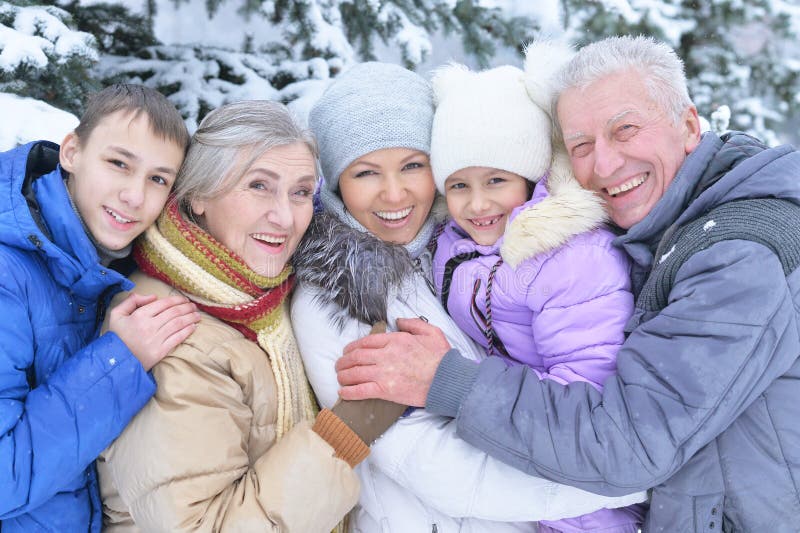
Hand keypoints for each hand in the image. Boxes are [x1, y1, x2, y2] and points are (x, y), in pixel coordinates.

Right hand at [108, 293, 200, 370]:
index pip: (163, 304)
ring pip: (178, 324)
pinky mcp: (160, 352)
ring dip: (190, 318)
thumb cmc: (116, 337)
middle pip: (173, 313)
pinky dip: (187, 331)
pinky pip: (177, 338)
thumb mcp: (117, 315)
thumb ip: (132, 301)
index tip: (184, 300)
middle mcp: (149, 326)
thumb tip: (153, 296)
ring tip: (197, 315)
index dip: (176, 300)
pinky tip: (193, 327)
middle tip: (194, 306)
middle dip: (186, 308)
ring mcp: (155, 339)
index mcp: (139, 315)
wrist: (114, 361)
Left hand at [335, 317, 450, 406]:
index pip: (366, 341)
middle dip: (343, 361)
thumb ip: (413, 323)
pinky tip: (343, 392)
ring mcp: (384, 373)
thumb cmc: (442, 358)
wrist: (447, 380)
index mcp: (396, 340)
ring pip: (354, 373)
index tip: (347, 351)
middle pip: (356, 356)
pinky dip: (349, 392)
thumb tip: (398, 321)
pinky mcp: (386, 391)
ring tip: (339, 377)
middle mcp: (386, 355)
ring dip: (343, 375)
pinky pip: (361, 391)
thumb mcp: (431, 332)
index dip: (352, 347)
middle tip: (339, 365)